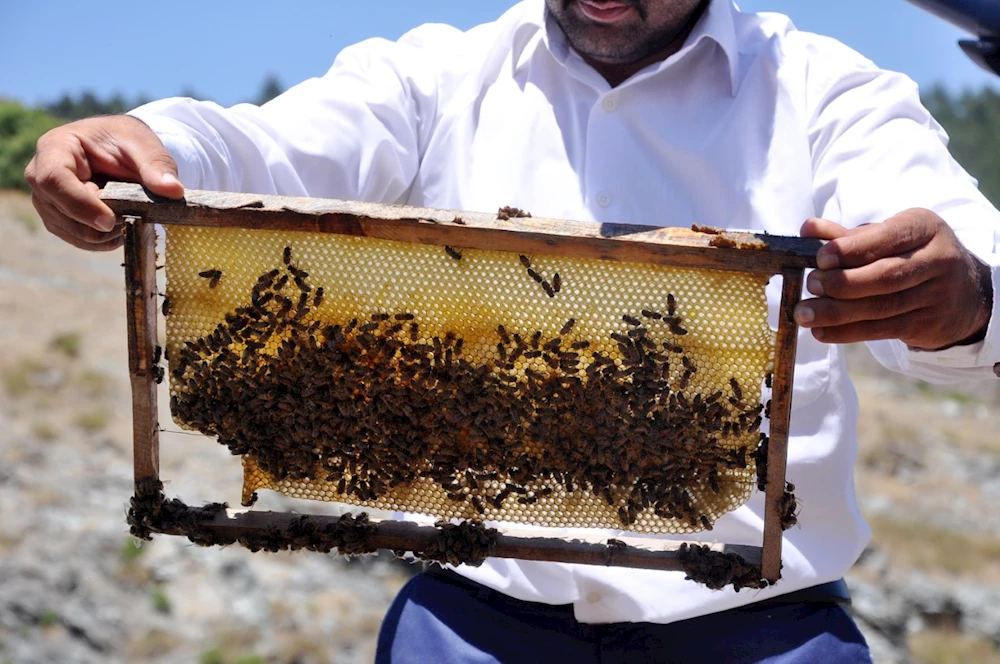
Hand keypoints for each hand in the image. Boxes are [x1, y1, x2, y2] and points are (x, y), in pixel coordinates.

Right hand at [23, 115, 183, 251]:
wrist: (121, 150)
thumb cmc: (127, 142)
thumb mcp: (145, 145)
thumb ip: (157, 166)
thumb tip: (174, 190)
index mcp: (55, 148)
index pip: (53, 180)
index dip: (80, 204)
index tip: (110, 220)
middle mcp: (40, 175)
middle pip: (61, 211)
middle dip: (99, 222)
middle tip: (131, 216)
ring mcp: (47, 200)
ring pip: (70, 231)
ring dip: (104, 234)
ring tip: (129, 217)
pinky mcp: (59, 219)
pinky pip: (78, 240)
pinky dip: (104, 240)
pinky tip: (122, 228)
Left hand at [795, 209, 991, 349]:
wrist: (964, 292)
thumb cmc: (911, 256)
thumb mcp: (889, 237)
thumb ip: (848, 236)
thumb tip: (808, 228)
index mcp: (925, 228)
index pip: (888, 237)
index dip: (853, 249)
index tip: (821, 258)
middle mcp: (938, 259)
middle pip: (885, 275)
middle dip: (842, 282)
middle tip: (811, 284)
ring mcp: (936, 295)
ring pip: (881, 306)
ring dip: (837, 312)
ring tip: (805, 313)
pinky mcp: (928, 324)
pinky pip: (881, 330)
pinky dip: (847, 332)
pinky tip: (820, 331)